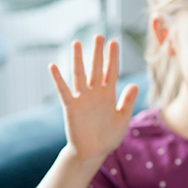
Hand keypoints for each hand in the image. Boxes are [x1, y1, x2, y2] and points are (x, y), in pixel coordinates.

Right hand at [50, 35, 137, 162]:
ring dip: (78, 60)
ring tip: (77, 43)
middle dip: (98, 53)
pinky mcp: (71, 107)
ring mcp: (82, 99)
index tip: (114, 42)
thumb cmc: (109, 136)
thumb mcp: (123, 118)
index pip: (112, 72)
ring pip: (80, 75)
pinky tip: (53, 66)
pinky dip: (58, 79)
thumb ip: (127, 101)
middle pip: (96, 69)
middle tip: (98, 36)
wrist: (94, 152)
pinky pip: (63, 91)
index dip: (113, 57)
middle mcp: (95, 93)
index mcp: (109, 95)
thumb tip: (134, 85)